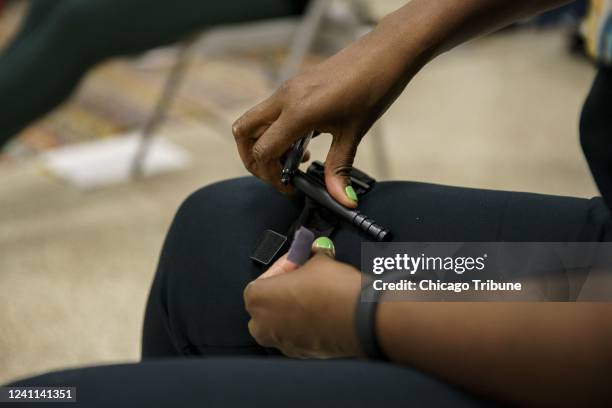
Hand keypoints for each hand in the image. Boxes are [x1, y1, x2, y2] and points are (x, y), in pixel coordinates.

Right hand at [233, 21, 421, 206]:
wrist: (384, 53)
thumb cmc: (372, 86)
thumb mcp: (353, 133)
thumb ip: (340, 169)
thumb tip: (342, 200)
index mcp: (297, 112)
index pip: (263, 151)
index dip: (271, 176)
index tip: (290, 187)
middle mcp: (285, 98)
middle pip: (243, 133)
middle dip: (252, 160)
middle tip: (276, 175)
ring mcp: (287, 89)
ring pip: (254, 121)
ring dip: (263, 144)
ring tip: (292, 159)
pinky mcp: (294, 86)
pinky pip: (271, 112)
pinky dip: (275, 131)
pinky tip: (303, 141)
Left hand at [244, 240, 361, 357]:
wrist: (360, 320)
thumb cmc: (334, 293)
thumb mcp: (319, 260)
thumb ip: (310, 257)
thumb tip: (315, 253)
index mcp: (257, 298)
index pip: (267, 274)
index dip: (287, 264)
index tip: (299, 259)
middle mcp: (262, 324)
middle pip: (272, 299)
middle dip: (289, 286)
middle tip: (307, 274)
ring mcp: (280, 342)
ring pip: (284, 318)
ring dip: (298, 304)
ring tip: (318, 291)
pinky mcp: (299, 353)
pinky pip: (297, 332)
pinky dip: (306, 321)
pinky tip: (323, 309)